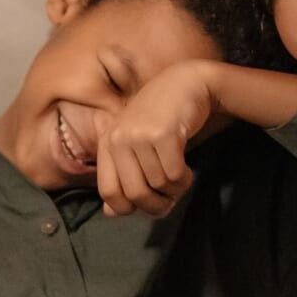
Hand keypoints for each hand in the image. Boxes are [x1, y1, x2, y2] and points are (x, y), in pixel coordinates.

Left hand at [97, 60, 216, 217]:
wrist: (187, 83)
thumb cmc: (161, 118)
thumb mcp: (135, 144)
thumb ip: (122, 176)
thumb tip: (110, 213)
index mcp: (107, 143)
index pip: (109, 193)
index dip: (130, 208)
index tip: (148, 204)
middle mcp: (118, 138)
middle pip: (135, 194)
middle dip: (157, 205)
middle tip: (171, 199)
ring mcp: (139, 135)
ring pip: (158, 185)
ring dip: (175, 190)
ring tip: (182, 178)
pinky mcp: (163, 133)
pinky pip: (174, 175)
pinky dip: (185, 180)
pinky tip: (189, 171)